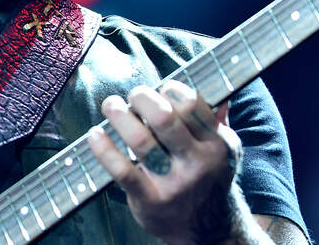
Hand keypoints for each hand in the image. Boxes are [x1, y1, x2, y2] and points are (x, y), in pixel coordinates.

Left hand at [88, 80, 244, 243]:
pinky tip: (95, 134)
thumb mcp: (223, 151)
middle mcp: (197, 163)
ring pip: (140, 140)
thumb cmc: (209, 179)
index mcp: (217, 144)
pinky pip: (122, 170)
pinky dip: (104, 148)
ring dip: (118, 116)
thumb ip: (217, 121)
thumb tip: (218, 92)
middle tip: (133, 96)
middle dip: (142, 98)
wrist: (210, 232)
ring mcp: (173, 183)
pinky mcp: (150, 200)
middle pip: (164, 118)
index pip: (191, 104)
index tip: (159, 90)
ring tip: (111, 106)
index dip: (170, 89)